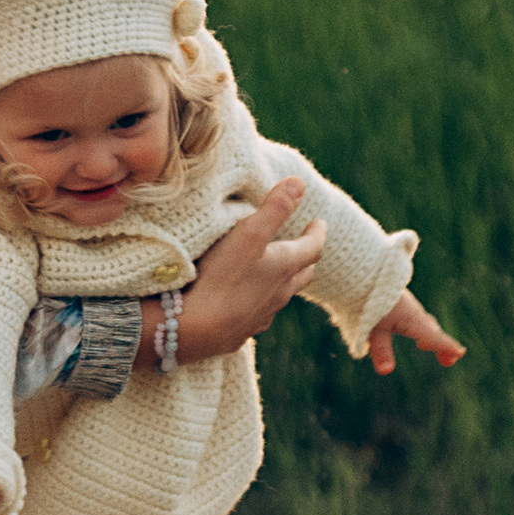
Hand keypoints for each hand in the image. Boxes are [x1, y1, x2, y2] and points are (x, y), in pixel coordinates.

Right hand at [176, 179, 327, 361]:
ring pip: (281, 296)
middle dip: (306, 258)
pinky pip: (258, 315)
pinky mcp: (240, 331)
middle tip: (305, 246)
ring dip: (284, 281)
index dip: (318, 232)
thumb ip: (275, 208)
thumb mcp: (249, 233)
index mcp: (285, 267)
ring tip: (277, 271)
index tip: (319, 221)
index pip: (313, 247)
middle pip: (302, 274)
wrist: (194, 329)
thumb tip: (300, 183)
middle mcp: (279, 293)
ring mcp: (260, 315)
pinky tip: (248, 302)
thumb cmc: (222, 277)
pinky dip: (260, 303)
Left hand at [368, 288, 461, 377]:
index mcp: (412, 320)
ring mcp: (405, 305)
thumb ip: (381, 350)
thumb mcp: (373, 328)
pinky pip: (413, 316)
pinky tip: (412, 330)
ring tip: (427, 345)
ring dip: (429, 334)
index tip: (459, 353)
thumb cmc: (367, 299)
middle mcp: (413, 312)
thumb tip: (386, 371)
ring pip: (422, 322)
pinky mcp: (396, 300)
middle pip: (430, 330)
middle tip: (450, 359)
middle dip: (440, 344)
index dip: (446, 346)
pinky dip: (419, 326)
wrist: (360, 271)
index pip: (433, 336)